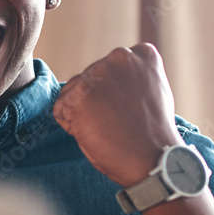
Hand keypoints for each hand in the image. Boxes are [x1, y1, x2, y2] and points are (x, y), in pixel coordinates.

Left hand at [52, 44, 183, 186]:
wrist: (153, 160)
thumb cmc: (152, 133)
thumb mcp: (152, 90)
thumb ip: (132, 75)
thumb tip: (110, 74)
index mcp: (140, 54)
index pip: (107, 68)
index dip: (112, 94)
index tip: (131, 109)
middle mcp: (119, 57)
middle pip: (87, 78)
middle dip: (95, 102)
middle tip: (118, 122)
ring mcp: (98, 75)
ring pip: (71, 92)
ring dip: (82, 113)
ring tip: (109, 128)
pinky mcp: (79, 96)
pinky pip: (60, 109)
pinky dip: (71, 126)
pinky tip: (95, 133)